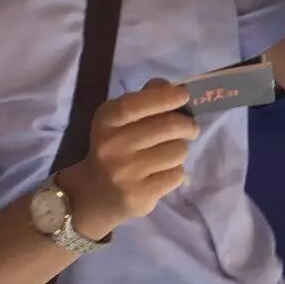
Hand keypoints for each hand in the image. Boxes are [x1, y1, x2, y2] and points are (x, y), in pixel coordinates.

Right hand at [61, 79, 197, 240]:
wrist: (94, 194)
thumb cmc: (115, 148)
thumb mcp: (119, 120)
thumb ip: (145, 99)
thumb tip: (174, 88)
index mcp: (106, 120)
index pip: (136, 104)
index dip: (165, 97)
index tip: (184, 95)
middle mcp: (112, 145)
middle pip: (168, 126)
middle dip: (187, 125)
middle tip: (190, 129)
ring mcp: (124, 173)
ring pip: (177, 151)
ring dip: (180, 150)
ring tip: (167, 154)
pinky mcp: (138, 195)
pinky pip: (176, 175)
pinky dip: (175, 172)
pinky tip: (161, 173)